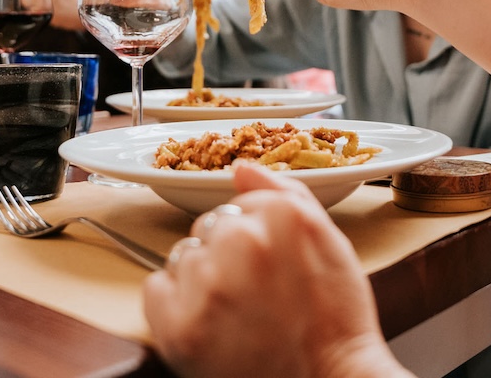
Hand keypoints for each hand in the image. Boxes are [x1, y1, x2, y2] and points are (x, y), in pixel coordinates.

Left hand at [143, 162, 409, 377]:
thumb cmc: (334, 321)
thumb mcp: (330, 241)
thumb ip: (286, 193)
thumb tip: (241, 168)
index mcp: (281, 216)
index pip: (240, 204)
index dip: (256, 237)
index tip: (272, 265)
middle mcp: (241, 241)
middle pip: (211, 226)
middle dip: (227, 253)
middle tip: (257, 293)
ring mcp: (207, 284)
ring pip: (184, 255)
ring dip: (202, 277)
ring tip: (236, 311)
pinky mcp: (178, 323)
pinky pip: (156, 287)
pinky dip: (174, 303)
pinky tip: (209, 322)